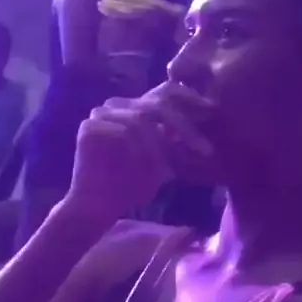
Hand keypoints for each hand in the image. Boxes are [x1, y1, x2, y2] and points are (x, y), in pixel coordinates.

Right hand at [66, 83, 213, 226]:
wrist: (97, 209)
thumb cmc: (131, 186)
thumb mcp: (164, 161)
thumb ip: (177, 141)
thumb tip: (208, 119)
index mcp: (135, 108)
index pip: (166, 92)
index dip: (190, 99)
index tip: (212, 115)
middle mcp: (118, 105)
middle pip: (158, 103)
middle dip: (184, 127)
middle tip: (205, 149)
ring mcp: (101, 114)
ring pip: (142, 119)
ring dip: (160, 148)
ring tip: (167, 171)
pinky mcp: (89, 128)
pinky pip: (123, 132)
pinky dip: (140, 152)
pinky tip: (148, 171)